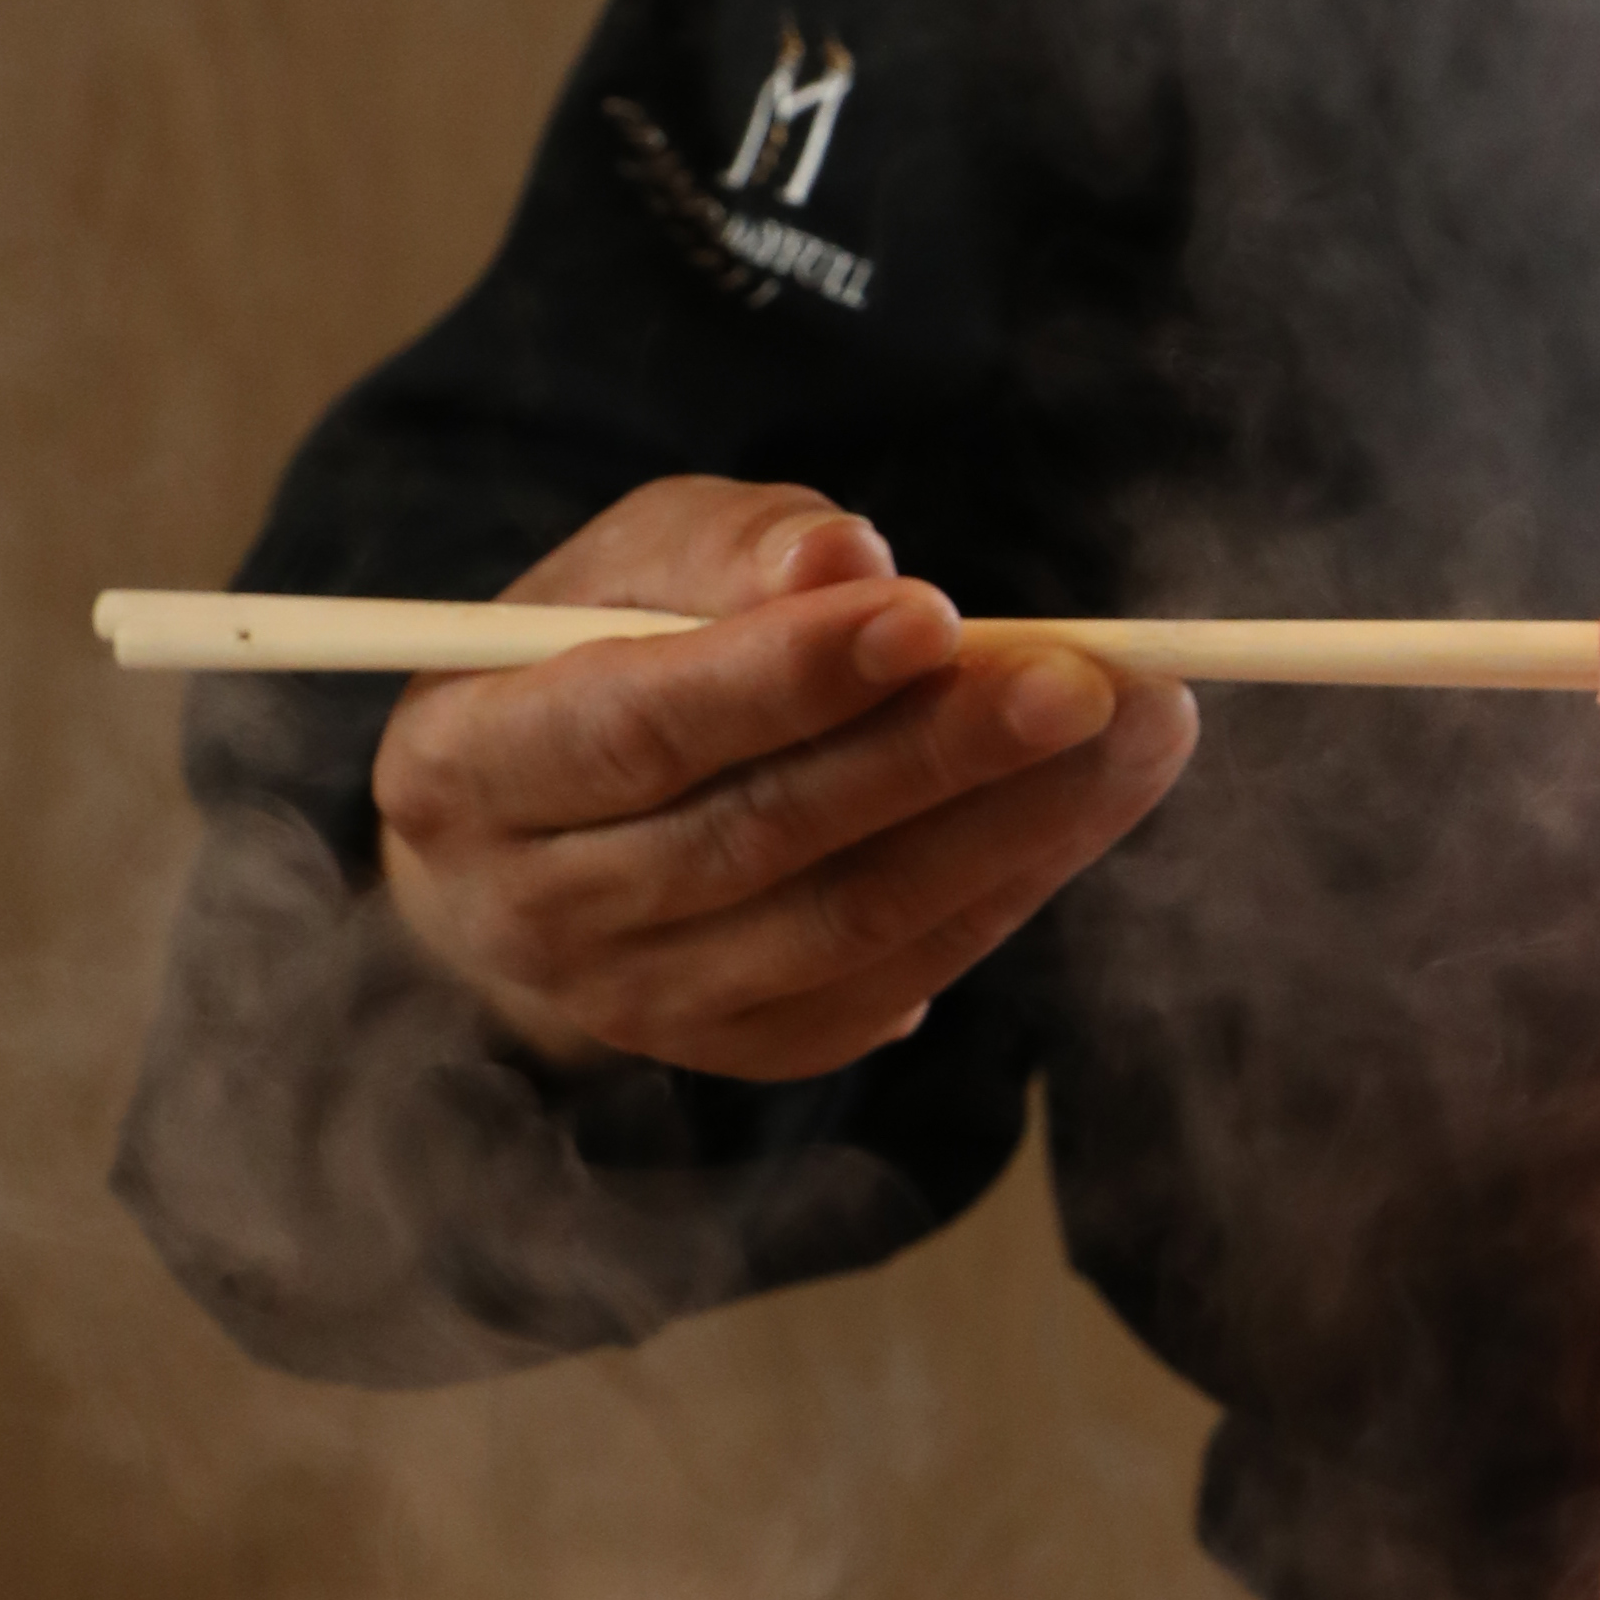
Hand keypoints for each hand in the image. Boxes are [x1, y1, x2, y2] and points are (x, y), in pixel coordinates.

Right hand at [363, 477, 1200, 1080]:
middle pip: (756, 840)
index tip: (933, 614)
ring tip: (1135, 734)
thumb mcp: (629, 558)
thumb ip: (731, 547)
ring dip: (1010, 831)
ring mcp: (634, 1002)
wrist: (542, 827)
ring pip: (843, 926)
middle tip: (1088, 678)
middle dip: (938, 754)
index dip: (784, 679)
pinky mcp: (736, 1051)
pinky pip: (890, 986)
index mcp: (464, 767)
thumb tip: (846, 564)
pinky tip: (1078, 809)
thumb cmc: (593, 652)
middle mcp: (529, 911)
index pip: (634, 730)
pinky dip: (999, 896)